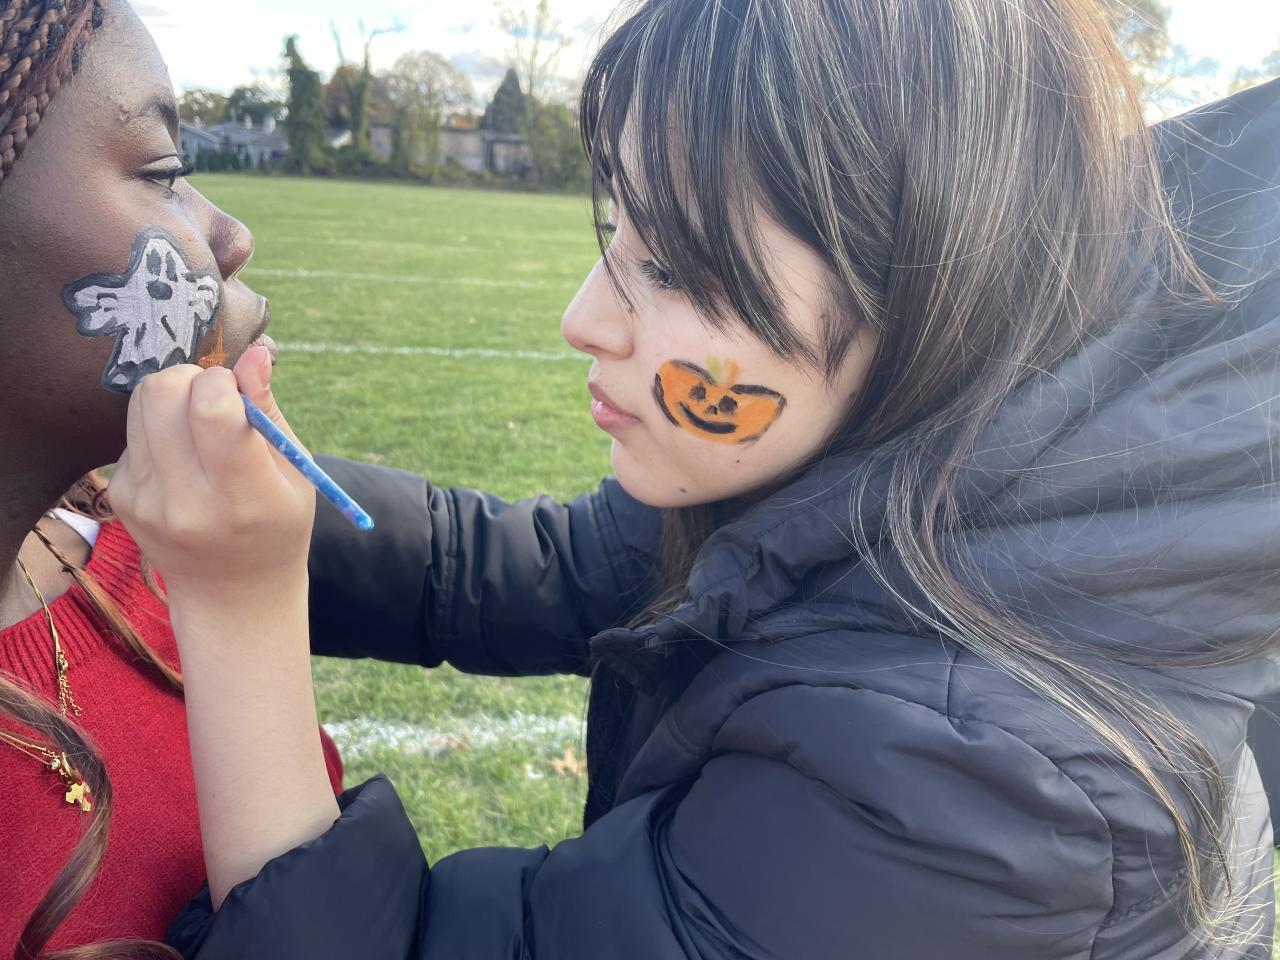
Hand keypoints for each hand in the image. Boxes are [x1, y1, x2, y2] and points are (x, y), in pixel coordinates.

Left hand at [108, 347, 315, 603]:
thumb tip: (255, 352)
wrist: (232, 594)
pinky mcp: (120, 497)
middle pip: (164, 391)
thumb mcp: (294, 472)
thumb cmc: (277, 524)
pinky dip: (159, 428)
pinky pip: (132, 430)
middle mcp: (186, 500)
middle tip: (217, 399)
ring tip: (199, 425)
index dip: (225, 382)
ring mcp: (146, 500)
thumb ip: (268, 411)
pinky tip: (182, 458)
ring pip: (142, 402)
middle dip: (193, 377)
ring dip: (173, 397)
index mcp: (243, 495)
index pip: (213, 408)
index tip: (240, 394)